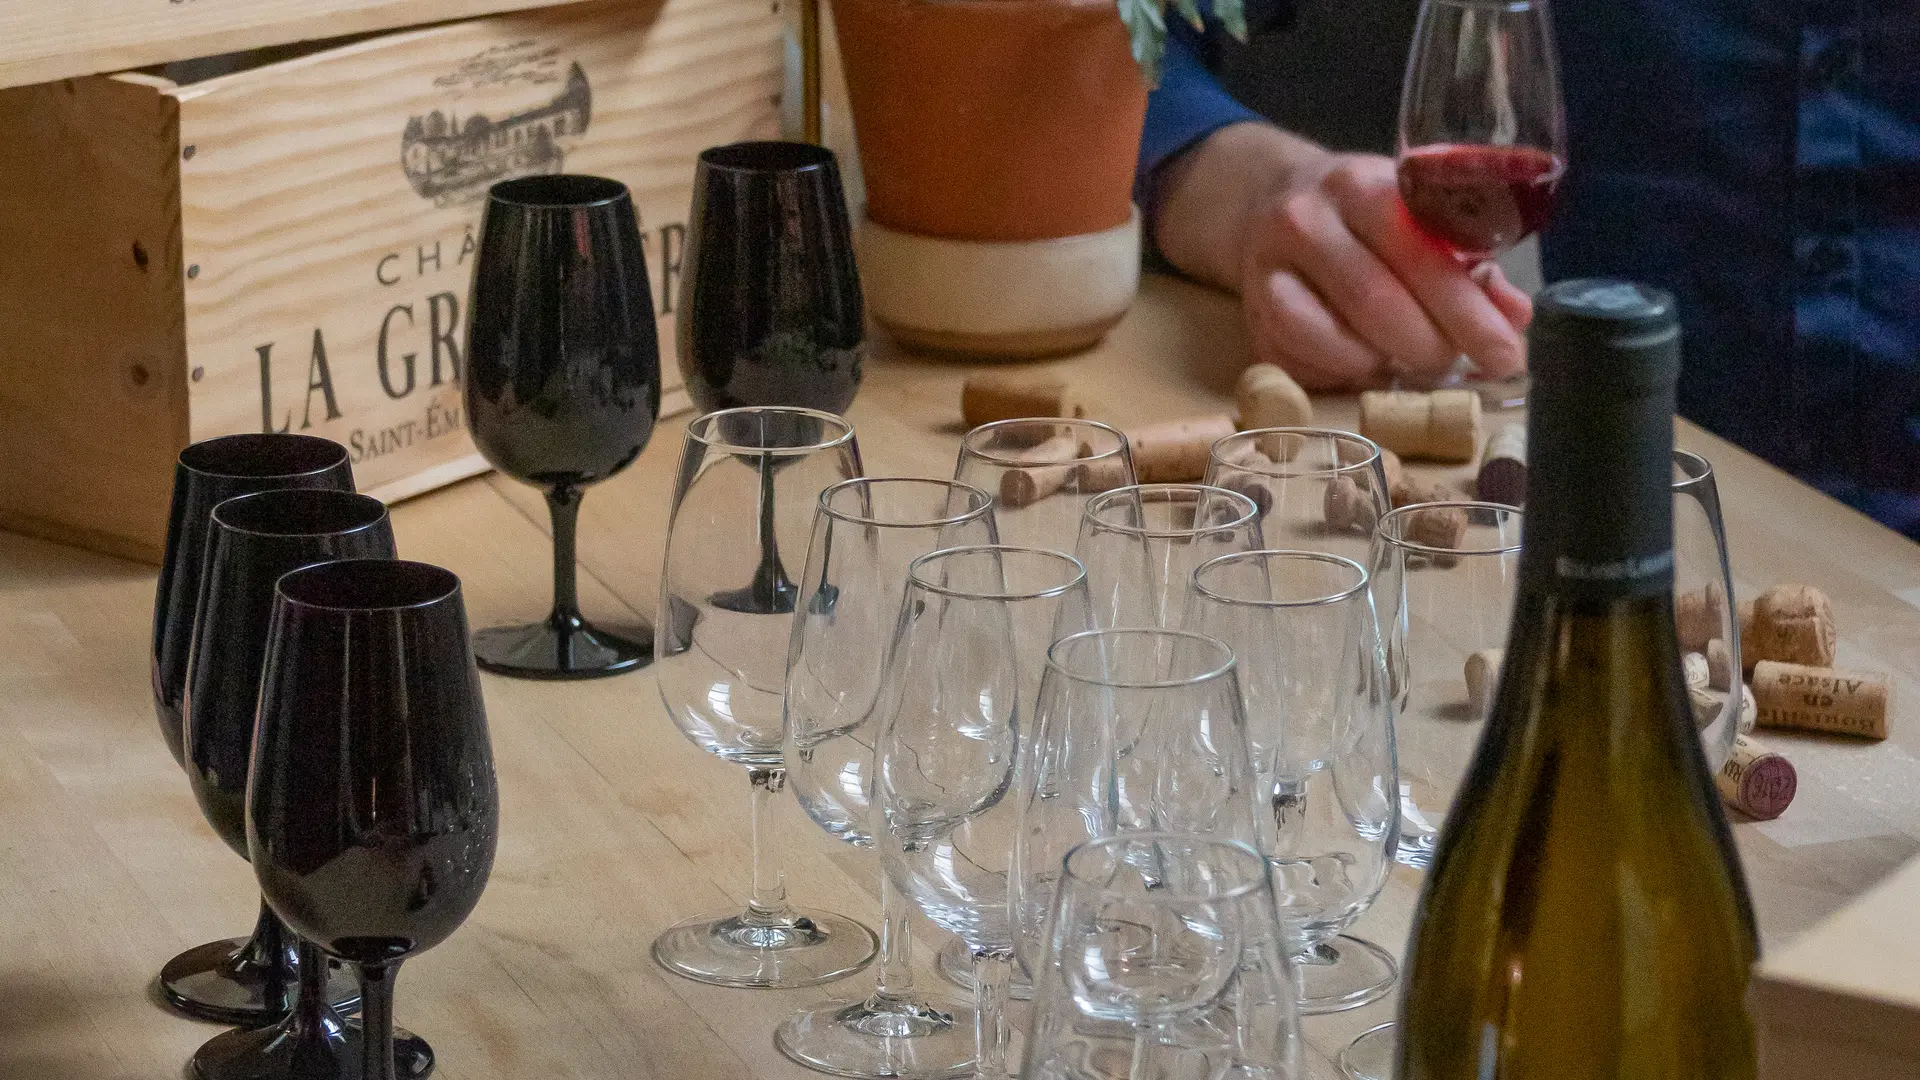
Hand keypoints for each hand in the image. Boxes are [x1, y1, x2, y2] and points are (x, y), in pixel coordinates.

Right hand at [1154, 124, 1532, 389]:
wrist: (1270, 201)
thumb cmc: (1362, 217)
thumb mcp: (1416, 215)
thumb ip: (1467, 262)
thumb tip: (1512, 317)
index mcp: (1362, 184)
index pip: (1419, 251)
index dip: (1467, 310)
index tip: (1503, 354)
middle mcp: (1307, 219)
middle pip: (1376, 300)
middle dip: (1429, 346)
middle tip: (1453, 362)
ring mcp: (1268, 267)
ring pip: (1329, 337)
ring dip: (1381, 364)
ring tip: (1406, 361)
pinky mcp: (1250, 312)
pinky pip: (1296, 360)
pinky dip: (1339, 373)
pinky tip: (1362, 364)